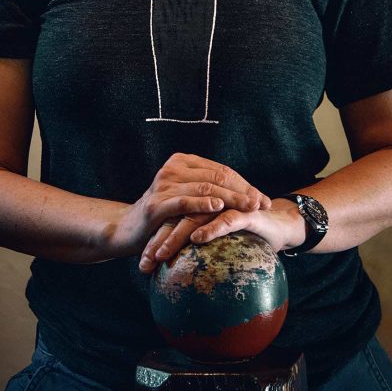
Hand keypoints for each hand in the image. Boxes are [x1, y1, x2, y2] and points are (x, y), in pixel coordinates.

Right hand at [112, 152, 270, 263]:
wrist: (128, 229)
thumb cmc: (164, 215)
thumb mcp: (186, 196)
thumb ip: (208, 189)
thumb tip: (246, 194)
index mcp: (182, 161)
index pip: (221, 170)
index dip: (245, 184)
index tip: (264, 200)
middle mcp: (173, 168)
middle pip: (216, 177)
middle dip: (243, 192)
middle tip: (262, 205)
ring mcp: (163, 184)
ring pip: (205, 187)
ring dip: (231, 198)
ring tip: (250, 207)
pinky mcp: (156, 204)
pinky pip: (184, 201)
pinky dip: (203, 203)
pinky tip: (218, 207)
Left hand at [138, 196, 305, 272]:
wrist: (282, 225)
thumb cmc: (249, 238)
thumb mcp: (224, 247)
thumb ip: (205, 256)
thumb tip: (183, 287)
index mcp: (202, 208)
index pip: (172, 221)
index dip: (155, 241)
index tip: (143, 265)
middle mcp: (211, 203)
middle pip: (177, 218)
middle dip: (158, 241)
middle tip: (145, 263)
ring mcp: (228, 205)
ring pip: (195, 218)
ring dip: (176, 236)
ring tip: (162, 254)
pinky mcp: (247, 211)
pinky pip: (226, 219)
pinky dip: (210, 228)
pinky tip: (197, 239)